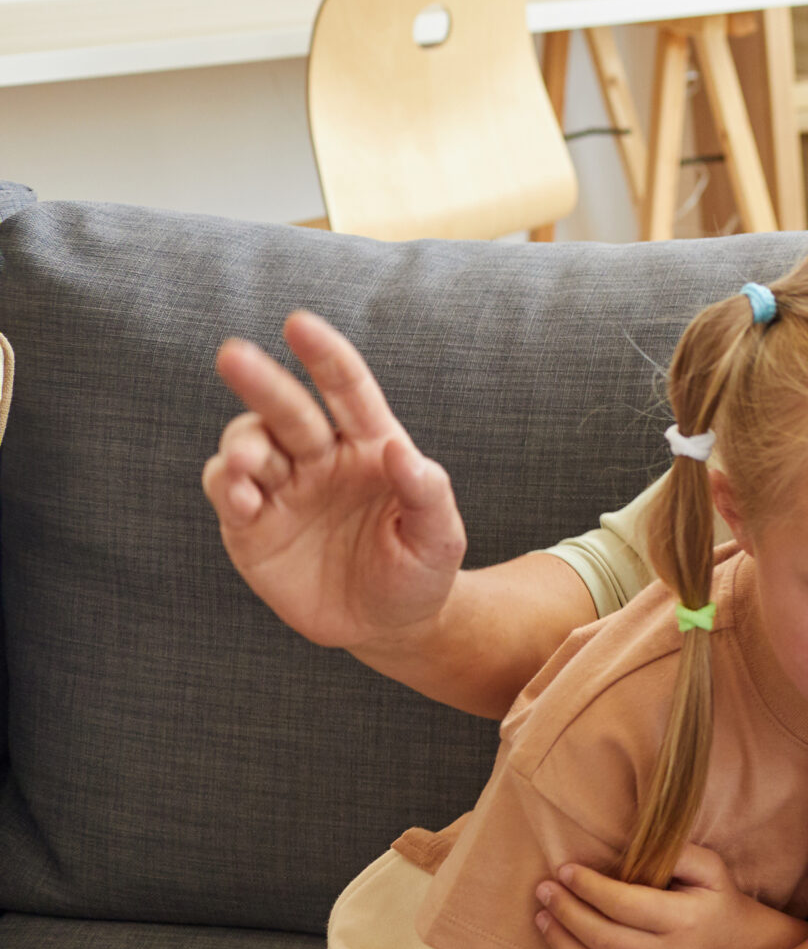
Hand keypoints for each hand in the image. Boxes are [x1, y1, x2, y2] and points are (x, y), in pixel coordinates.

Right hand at [201, 311, 465, 654]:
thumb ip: (427, 494)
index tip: (298, 323)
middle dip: (261, 381)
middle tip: (234, 355)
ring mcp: (282, 489)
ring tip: (249, 463)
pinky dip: (226, 487)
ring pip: (248, 445)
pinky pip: (227, 493)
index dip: (324, 355)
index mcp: (371, 446)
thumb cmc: (419, 571)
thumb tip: (402, 452)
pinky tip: (241, 496)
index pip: (346, 389)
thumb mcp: (439, 539)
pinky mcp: (250, 526)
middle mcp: (320, 458)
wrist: (387, 625)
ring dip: (242, 445)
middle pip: (286, 409)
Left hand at [536, 844, 796, 948]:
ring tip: (544, 919)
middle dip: (565, 911)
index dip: (588, 887)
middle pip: (601, 938)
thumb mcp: (709, 867)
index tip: (565, 870)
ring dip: (560, 944)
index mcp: (684, 921)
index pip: (623, 904)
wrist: (737, 946)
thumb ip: (677, 852)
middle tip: (544, 890)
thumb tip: (634, 843)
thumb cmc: (716, 900)